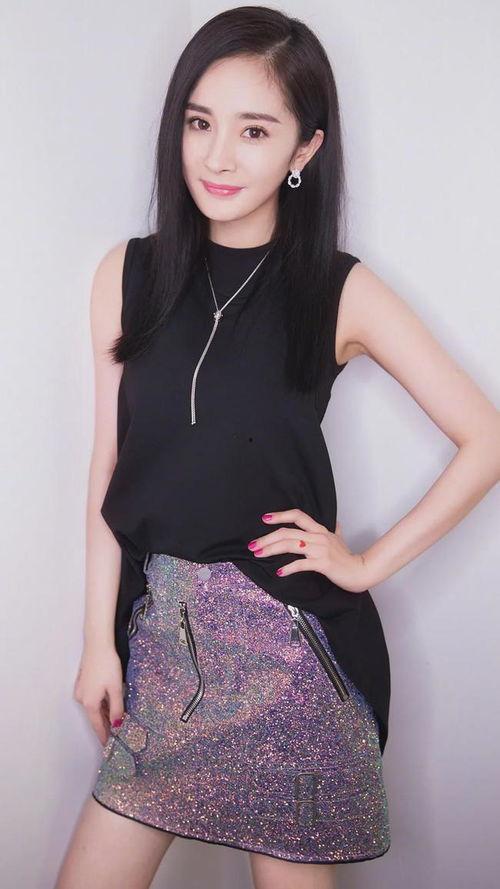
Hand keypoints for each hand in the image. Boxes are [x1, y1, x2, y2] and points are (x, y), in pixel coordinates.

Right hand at [73, 642, 125, 745]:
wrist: (97, 645)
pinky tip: (107, 705)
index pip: (97, 725)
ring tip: (113, 722)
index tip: (108, 747)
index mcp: (89, 703)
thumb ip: (116, 707)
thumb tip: (117, 724)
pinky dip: (99, 705)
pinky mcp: (82, 682)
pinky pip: (91, 699)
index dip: (103, 736)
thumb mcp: (115, 688)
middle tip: (114, 736)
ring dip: (103, 715)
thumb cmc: (108, 666)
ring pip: (93, 708)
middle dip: (104, 726)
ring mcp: (80, 690)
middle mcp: (81, 699)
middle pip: (94, 717)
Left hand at [248, 508, 369, 593]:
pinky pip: (301, 564)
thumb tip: (336, 523)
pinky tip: (279, 572)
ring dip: (271, 549)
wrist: (361, 571)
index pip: (297, 515)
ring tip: (259, 554)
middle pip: (287, 532)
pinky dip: (288, 568)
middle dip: (267, 538)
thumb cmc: (348, 558)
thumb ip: (335, 531)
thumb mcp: (340, 540)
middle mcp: (318, 536)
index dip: (280, 515)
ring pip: (290, 545)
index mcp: (320, 530)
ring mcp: (320, 549)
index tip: (265, 518)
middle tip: (253, 545)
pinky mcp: (322, 563)